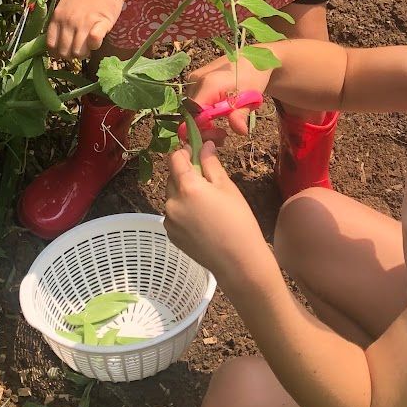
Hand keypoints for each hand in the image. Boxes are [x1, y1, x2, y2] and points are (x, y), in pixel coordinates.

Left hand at [46, 0, 129, 59]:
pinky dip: (95, 45)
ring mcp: (84, 23)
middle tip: (80, 48)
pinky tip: (97, 39)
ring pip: (78, 52)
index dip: (57, 52)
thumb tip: (58, 38)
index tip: (65, 50)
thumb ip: (60, 19)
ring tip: (90, 44)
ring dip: (84, 52)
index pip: (50, 45)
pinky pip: (94, 44)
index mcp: (57, 16)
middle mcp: (68, 22)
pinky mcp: (101, 24)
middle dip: (71, 55)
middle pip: (64, 52)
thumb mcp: (66, 2)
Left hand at [164, 143, 267, 289]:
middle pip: (172, 177)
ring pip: (171, 196)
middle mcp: (171, 202)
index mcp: (186, 186)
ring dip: (182, 192)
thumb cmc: (238, 220)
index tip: (195, 152)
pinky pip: (172, 214)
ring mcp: (169, 220)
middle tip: (206, 179)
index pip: (175, 158)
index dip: (184, 151)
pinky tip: (201, 219)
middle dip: (184, 173)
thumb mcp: (227, 186)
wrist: (237, 260)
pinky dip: (182, 210)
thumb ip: (211, 163)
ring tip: (205, 203)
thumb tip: (204, 145)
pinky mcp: (170, 234)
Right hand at [188, 52, 274, 140]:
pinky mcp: (194, 81)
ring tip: (222, 126)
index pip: (193, 114)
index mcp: (208, 83)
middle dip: (204, 129)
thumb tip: (240, 131)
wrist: (252, 59)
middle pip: (190, 114)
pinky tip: (216, 116)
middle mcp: (195, 80)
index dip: (202, 130)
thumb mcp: (250, 96)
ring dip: (204, 123)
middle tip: (223, 135)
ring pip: (191, 110)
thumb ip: (240, 114)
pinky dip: (203, 113)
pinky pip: (194, 102)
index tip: (219, 135)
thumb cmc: (253, 76)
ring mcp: (193, 80)